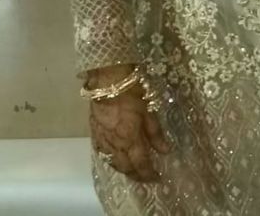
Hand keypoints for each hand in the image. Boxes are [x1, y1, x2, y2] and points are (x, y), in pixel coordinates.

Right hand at [87, 64, 170, 182]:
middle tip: (146, 178)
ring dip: (124, 170)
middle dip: (137, 175)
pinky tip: (115, 160)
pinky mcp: (94, 133)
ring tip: (133, 172)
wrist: (107, 81)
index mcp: (130, 139)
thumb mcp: (148, 110)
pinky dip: (111, 161)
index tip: (157, 178)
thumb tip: (165, 151)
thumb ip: (155, 133)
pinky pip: (102, 154)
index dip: (149, 173)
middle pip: (126, 167)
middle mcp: (115, 144)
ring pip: (113, 163)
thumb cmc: (132, 92)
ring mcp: (103, 140)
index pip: (141, 163)